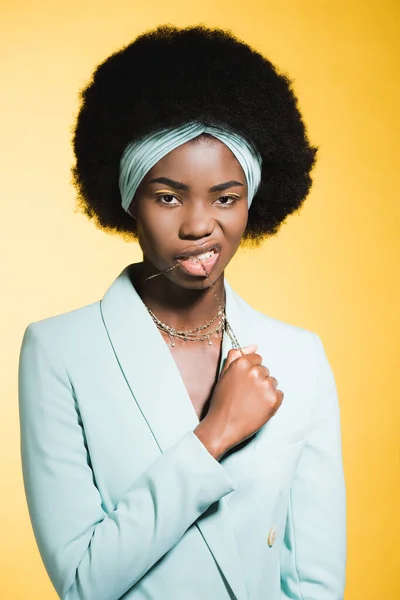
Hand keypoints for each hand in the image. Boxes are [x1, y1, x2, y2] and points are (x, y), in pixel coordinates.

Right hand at [194, 345, 283, 459]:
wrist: (222, 426)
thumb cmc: (222, 401)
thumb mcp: (224, 374)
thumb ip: (237, 355)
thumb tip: (255, 345)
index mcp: (242, 363)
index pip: (257, 359)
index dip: (250, 371)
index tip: (243, 382)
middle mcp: (255, 372)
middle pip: (265, 371)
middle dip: (258, 380)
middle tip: (245, 394)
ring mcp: (266, 386)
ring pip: (273, 382)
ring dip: (265, 390)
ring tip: (251, 402)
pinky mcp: (274, 400)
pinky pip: (279, 394)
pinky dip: (271, 401)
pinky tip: (258, 407)